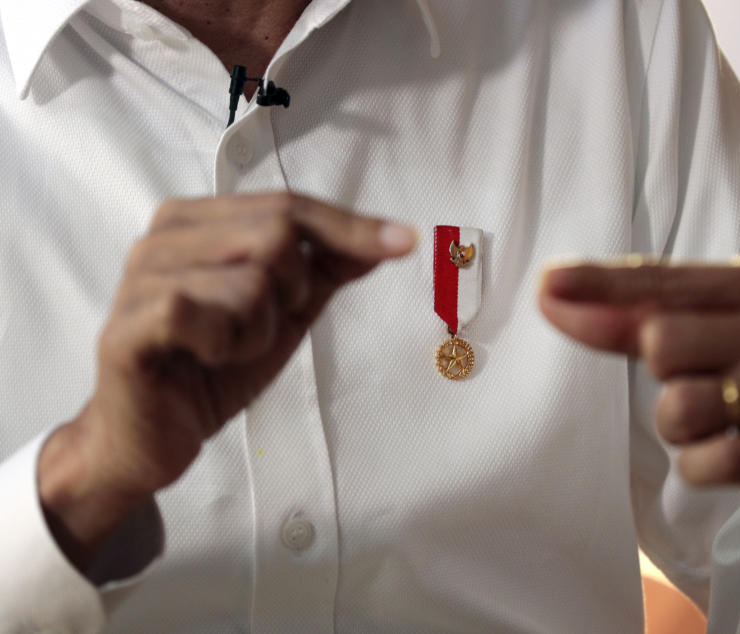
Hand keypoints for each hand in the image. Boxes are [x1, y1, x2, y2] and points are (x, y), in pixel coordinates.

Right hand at [39, 192, 415, 562]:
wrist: (152, 438)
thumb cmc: (214, 369)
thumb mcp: (284, 316)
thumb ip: (326, 271)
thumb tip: (387, 236)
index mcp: (198, 221)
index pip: (288, 205)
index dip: (348, 225)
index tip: (405, 242)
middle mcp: (164, 236)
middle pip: (276, 234)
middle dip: (292, 292)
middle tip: (255, 329)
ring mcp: (141, 276)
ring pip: (251, 282)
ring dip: (256, 331)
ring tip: (223, 351)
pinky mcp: (128, 323)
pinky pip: (204, 315)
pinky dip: (223, 346)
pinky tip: (201, 359)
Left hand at [539, 257, 739, 533]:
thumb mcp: (730, 320)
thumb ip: (648, 311)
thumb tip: (557, 295)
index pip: (664, 280)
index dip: (601, 285)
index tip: (548, 283)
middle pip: (660, 341)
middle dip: (663, 369)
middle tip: (707, 377)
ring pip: (676, 407)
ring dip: (679, 424)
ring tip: (722, 419)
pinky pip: (702, 463)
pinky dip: (701, 464)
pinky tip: (733, 452)